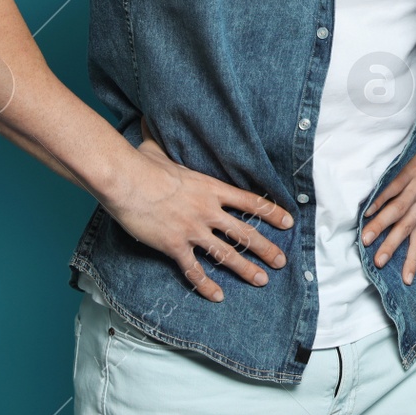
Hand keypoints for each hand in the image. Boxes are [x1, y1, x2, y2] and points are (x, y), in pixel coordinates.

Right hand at [102, 116, 294, 301]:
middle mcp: (208, 210)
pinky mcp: (174, 245)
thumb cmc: (143, 164)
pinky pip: (194, 270)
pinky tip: (218, 296)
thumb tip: (152, 118)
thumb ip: (164, 139)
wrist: (127, 181)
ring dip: (245, 269)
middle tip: (282, 261)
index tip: (288, 222)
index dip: (271, 213)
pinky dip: (206, 285)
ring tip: (261, 280)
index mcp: (211, 188)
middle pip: (244, 232)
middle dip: (266, 248)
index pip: (249, 201)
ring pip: (226, 254)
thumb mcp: (160, 148)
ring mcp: (192, 229)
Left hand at [362, 128, 415, 285]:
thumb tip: (381, 152)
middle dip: (380, 226)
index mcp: (414, 169)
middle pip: (398, 210)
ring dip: (393, 245)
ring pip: (409, 227)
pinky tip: (407, 272)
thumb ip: (402, 151)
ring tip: (379, 262)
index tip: (364, 213)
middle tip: (365, 241)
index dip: (379, 200)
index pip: (394, 186)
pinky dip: (414, 254)